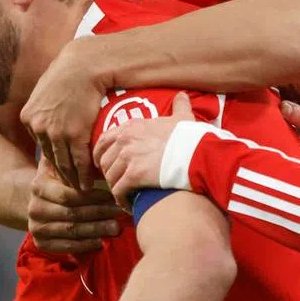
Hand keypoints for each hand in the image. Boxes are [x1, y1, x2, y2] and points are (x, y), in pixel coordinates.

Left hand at [20, 40, 103, 191]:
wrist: (85, 65)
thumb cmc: (69, 74)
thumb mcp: (46, 89)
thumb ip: (43, 107)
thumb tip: (47, 114)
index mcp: (28, 117)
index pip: (40, 147)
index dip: (53, 162)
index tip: (61, 172)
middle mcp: (38, 126)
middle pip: (50, 159)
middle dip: (60, 177)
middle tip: (70, 190)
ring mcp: (55, 132)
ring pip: (63, 164)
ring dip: (72, 181)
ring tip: (80, 191)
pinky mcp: (74, 134)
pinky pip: (78, 161)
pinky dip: (83, 176)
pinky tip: (88, 184)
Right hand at [28, 160, 122, 254]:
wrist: (38, 202)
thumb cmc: (58, 181)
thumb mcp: (60, 167)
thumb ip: (74, 163)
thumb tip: (101, 160)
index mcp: (39, 186)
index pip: (70, 195)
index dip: (94, 197)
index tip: (114, 197)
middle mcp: (34, 208)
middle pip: (72, 213)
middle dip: (99, 214)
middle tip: (119, 214)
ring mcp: (36, 227)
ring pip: (71, 231)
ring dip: (95, 230)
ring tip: (115, 228)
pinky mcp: (40, 243)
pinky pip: (65, 247)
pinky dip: (84, 245)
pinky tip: (100, 242)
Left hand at [94, 91, 193, 206]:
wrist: (198, 154)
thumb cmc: (191, 138)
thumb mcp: (183, 118)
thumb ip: (179, 106)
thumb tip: (182, 95)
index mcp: (131, 126)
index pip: (104, 140)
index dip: (100, 154)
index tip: (103, 164)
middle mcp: (125, 140)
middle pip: (104, 161)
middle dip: (108, 174)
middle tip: (116, 183)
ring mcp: (128, 157)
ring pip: (110, 178)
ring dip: (116, 189)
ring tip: (125, 196)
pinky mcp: (134, 176)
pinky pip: (119, 192)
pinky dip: (122, 200)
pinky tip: (129, 205)